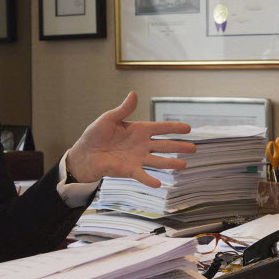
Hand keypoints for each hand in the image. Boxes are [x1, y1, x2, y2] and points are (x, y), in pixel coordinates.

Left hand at [65, 92, 195, 187]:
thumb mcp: (109, 118)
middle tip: (194, 148)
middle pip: (165, 145)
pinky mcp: (129, 170)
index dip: (174, 128)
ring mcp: (137, 158)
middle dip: (179, 147)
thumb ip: (123, 109)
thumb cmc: (96, 135)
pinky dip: (149, 180)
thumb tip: (134, 94)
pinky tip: (159, 184)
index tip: (188, 128)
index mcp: (139, 130)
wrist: (84, 154)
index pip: (161, 128)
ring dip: (170, 163)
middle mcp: (142, 145)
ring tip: (183, 165)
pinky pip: (142, 175)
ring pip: (158, 161)